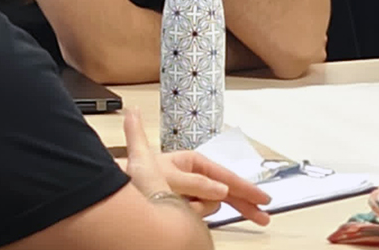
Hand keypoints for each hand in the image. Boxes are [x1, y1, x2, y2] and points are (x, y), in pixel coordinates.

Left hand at [119, 111, 272, 224]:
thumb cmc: (135, 175)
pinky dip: (192, 214)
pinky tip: (180, 210)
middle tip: (262, 216)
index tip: (262, 198)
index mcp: (193, 162)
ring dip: (198, 209)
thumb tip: (221, 189)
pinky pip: (198, 213)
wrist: (116, 190)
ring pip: (210, 206)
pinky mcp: (182, 207)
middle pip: (227, 192)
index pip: (226, 176)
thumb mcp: (166, 175)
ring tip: (178, 203)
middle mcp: (194, 177)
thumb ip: (196, 182)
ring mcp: (189, 193)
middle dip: (244, 204)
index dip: (246, 188)